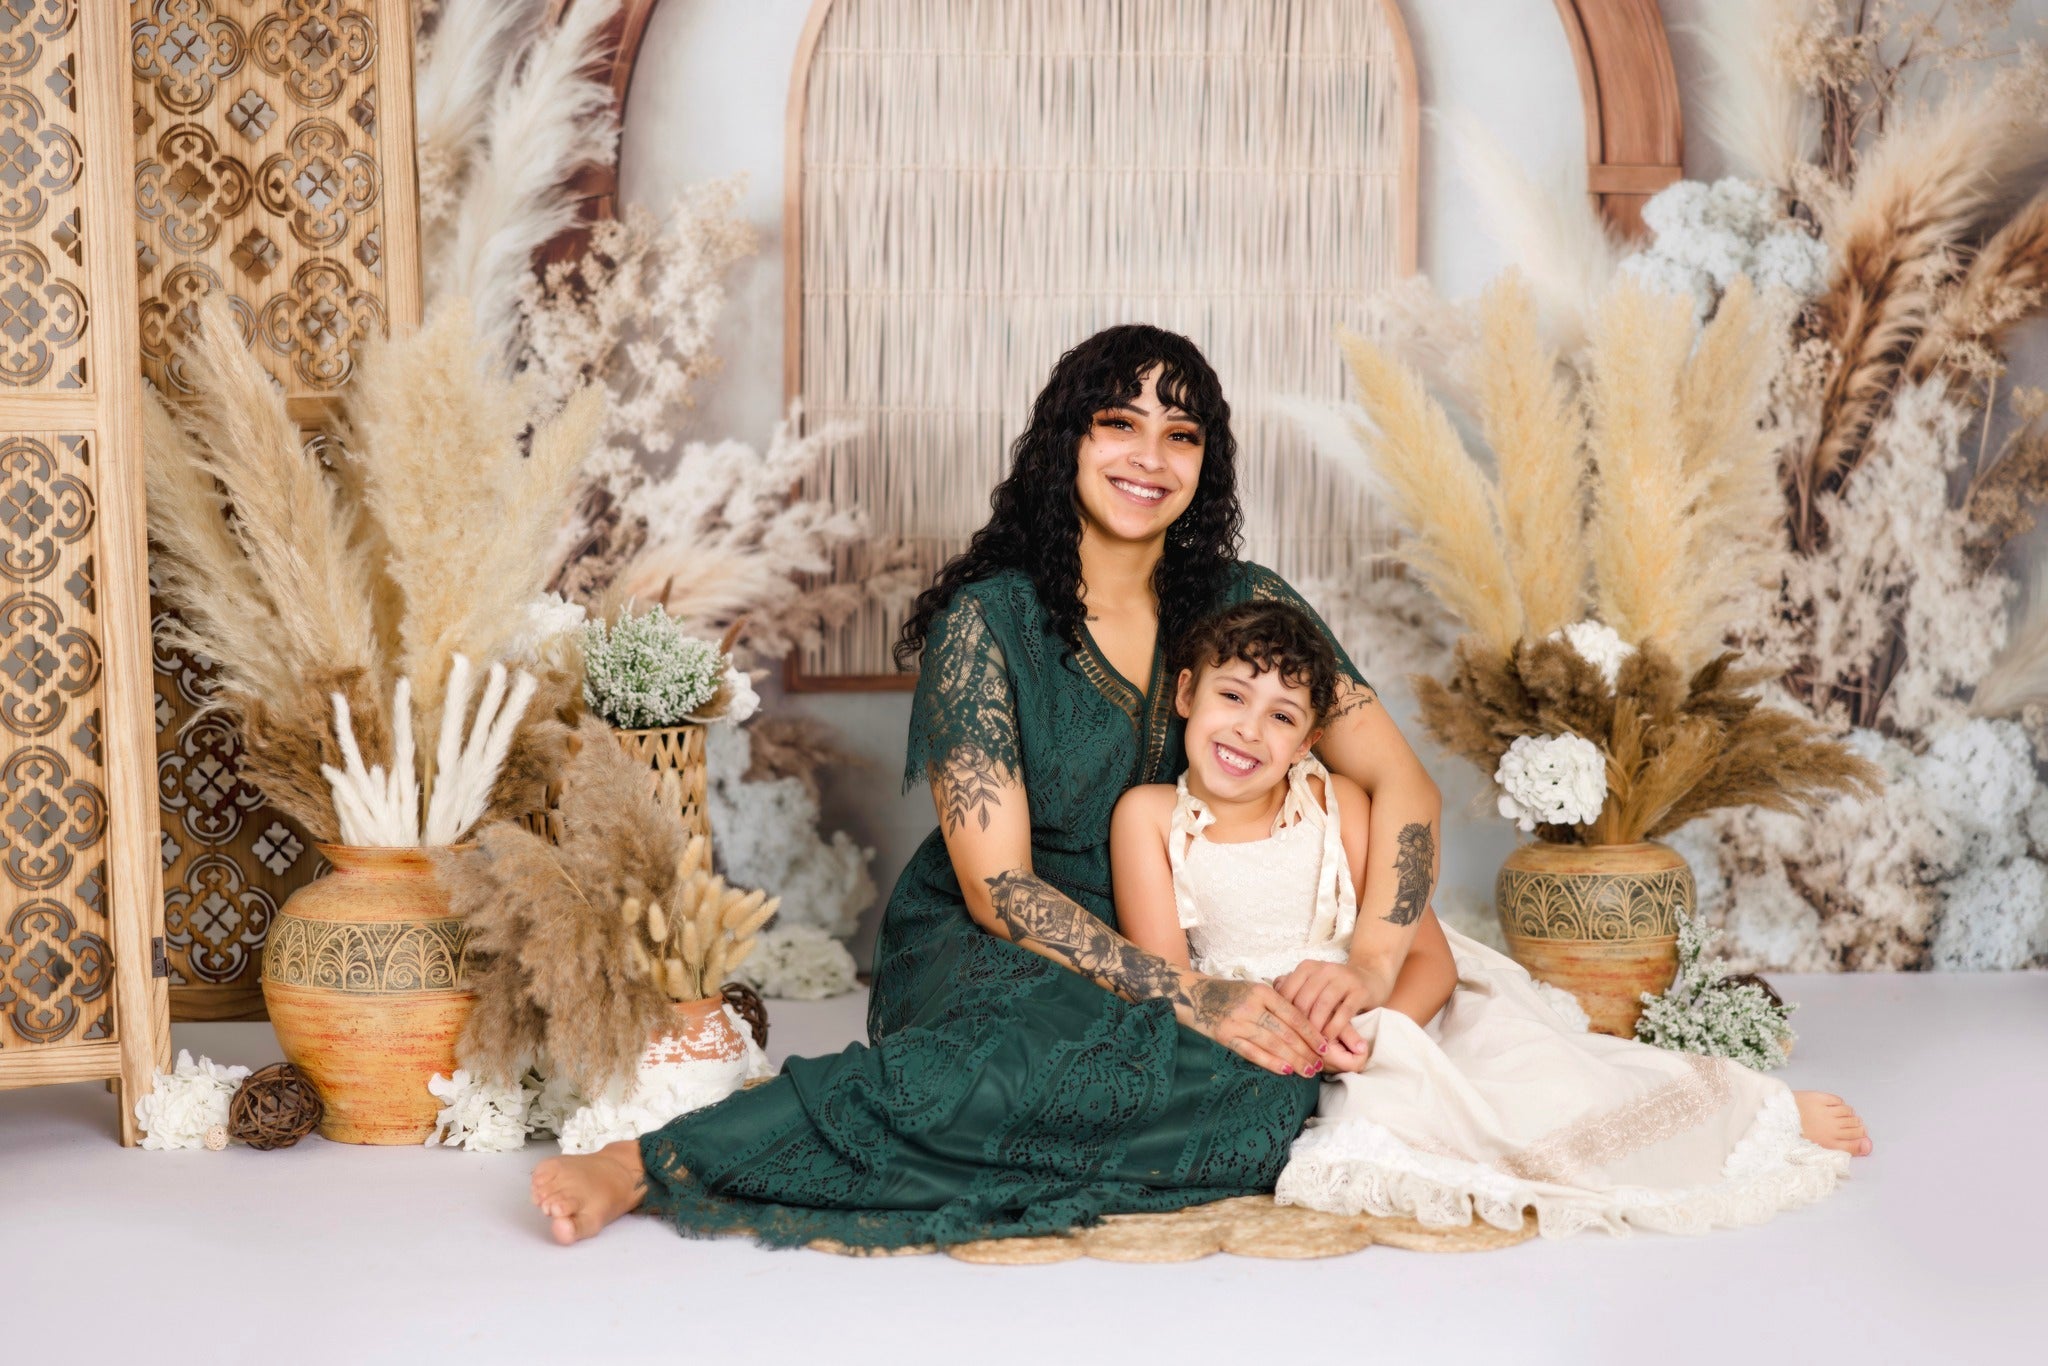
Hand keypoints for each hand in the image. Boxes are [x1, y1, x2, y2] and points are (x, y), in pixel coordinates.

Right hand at [1180, 973, 1329, 1077]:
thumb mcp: (1253, 990)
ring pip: (1273, 1044)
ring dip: (1293, 1059)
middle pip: (1286, 1032)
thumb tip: (1304, 1028)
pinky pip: (1252, 1052)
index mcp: (1262, 991)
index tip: (1324, 1046)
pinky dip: (1270, 1062)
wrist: (1190, 993)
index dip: (1311, 1033)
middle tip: (1319, 1064)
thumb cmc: (1228, 993)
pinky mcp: (1224, 1036)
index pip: (1294, 1015)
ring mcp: (1237, 1021)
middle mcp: (1251, 1005)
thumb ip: (1275, 1005)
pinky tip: (1285, 1070)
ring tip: (1308, 1071)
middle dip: (1306, 1051)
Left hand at [1274, 960, 1388, 1052]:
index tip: (1280, 1033)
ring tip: (1310, 1045)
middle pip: (1303, 1000)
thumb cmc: (1334, 987)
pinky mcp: (1359, 990)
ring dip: (1315, 1029)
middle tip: (1295, 1044)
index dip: (1282, 1014)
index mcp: (1307, 967)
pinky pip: (1343, 1012)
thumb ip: (1292, 991)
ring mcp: (1343, 978)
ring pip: (1322, 1006)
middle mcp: (1324, 969)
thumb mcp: (1312, 985)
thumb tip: (1267, 1005)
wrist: (1370, 977)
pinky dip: (1334, 1029)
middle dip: (1298, 1025)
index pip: (1287, 991)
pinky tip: (1328, 1040)